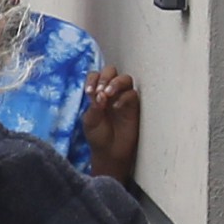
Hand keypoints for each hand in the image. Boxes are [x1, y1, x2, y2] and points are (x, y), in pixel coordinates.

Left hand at [81, 66, 139, 182]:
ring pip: (125, 78)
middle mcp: (111, 92)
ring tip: (108, 94)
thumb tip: (101, 95)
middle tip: (100, 91)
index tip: (89, 92)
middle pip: (111, 71)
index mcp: (97, 93)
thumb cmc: (98, 136)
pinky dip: (124, 97)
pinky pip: (132, 94)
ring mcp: (123, 97)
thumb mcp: (90, 122)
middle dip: (105, 77)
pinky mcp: (135, 106)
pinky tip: (116, 107)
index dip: (93, 79)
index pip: (95, 76)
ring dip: (116, 83)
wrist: (110, 152)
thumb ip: (94, 107)